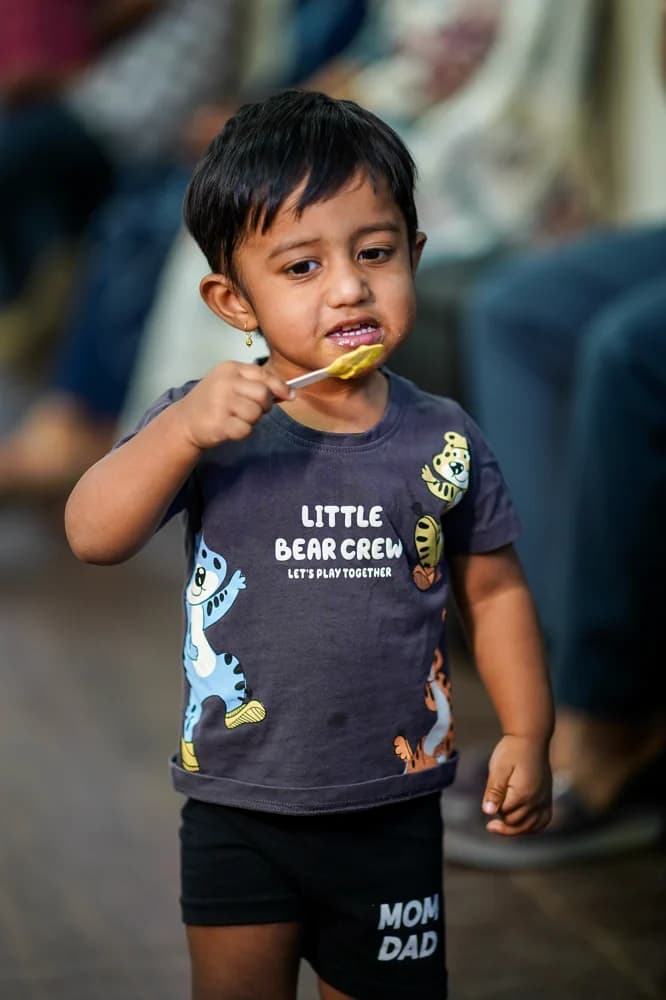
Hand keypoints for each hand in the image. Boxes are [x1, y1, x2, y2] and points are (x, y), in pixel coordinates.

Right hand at [175, 361, 291, 450]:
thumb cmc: (213, 401)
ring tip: (237, 418)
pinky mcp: (218, 423)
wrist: (185, 420)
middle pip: (263, 395)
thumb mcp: (231, 384)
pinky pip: (245, 430)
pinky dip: (242, 432)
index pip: (263, 375)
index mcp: (230, 369)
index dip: (280, 386)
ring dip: (251, 420)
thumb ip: (257, 384)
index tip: (289, 395)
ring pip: (255, 413)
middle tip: (252, 410)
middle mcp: (225, 382)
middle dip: (264, 406)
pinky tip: (231, 427)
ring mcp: (221, 402)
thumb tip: (289, 393)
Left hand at [481, 734, 551, 835]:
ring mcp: (544, 800)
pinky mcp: (548, 798)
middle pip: (516, 824)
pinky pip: (543, 821)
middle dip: (503, 819)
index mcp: (523, 794)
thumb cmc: (511, 751)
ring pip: (530, 827)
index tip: (488, 801)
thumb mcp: (498, 768)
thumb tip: (488, 812)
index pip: (504, 814)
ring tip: (501, 823)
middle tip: (493, 809)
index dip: (494, 809)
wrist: (530, 737)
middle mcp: (536, 801)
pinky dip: (532, 826)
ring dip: (515, 828)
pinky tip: (522, 824)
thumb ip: (493, 791)